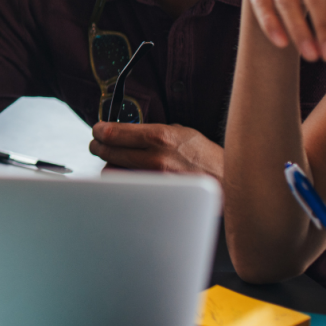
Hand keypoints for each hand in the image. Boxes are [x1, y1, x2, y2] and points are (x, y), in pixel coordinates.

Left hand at [89, 122, 224, 180]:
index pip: (113, 132)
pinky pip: (125, 187)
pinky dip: (122, 180)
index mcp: (160, 136)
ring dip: (110, 164)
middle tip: (98, 143)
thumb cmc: (206, 157)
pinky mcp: (153, 195)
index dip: (100, 130)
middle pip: (107, 151)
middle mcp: (154, 158)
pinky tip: (127, 176)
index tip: (97, 130)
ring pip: (111, 171)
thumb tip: (128, 131)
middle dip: (98, 145)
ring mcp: (153, 179)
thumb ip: (153, 131)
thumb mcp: (182, 132)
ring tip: (115, 160)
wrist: (227, 182)